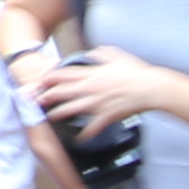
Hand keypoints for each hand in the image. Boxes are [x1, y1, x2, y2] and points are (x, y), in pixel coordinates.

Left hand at [36, 47, 172, 137]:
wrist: (151, 88)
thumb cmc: (136, 71)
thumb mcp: (117, 56)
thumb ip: (103, 53)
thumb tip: (95, 50)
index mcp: (92, 73)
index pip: (63, 74)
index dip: (49, 78)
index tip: (41, 81)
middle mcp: (90, 88)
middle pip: (61, 92)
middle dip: (46, 96)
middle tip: (37, 100)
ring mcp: (97, 103)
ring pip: (71, 109)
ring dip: (58, 114)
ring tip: (50, 117)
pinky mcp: (106, 116)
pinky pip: (92, 127)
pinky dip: (85, 134)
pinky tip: (79, 139)